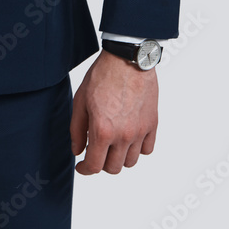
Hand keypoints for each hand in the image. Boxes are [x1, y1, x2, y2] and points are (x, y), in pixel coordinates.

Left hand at [70, 49, 157, 174]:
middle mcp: (123, 135)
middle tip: (95, 151)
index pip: (95, 166)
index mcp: (102, 130)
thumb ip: (77, 129)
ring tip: (112, 143)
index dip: (85, 169)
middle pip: (113, 168)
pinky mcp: (152, 124)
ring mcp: (140, 131)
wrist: (126, 59)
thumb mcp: (80, 100)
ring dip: (119, 157)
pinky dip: (137, 149)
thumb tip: (77, 150)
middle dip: (101, 163)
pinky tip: (128, 138)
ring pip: (130, 161)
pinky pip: (147, 149)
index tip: (82, 166)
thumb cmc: (103, 75)